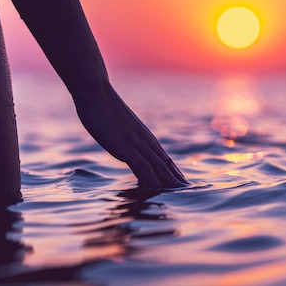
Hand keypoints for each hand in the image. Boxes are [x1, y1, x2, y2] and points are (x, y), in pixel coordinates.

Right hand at [73, 84, 187, 188]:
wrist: (96, 92)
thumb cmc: (102, 108)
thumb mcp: (117, 127)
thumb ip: (125, 140)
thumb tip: (126, 151)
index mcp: (144, 138)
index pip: (165, 159)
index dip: (174, 173)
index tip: (183, 185)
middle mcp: (145, 142)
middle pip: (166, 165)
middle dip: (177, 180)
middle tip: (190, 192)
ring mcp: (136, 144)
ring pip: (159, 167)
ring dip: (170, 182)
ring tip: (181, 194)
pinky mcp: (125, 147)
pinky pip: (142, 167)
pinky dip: (151, 180)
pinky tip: (157, 190)